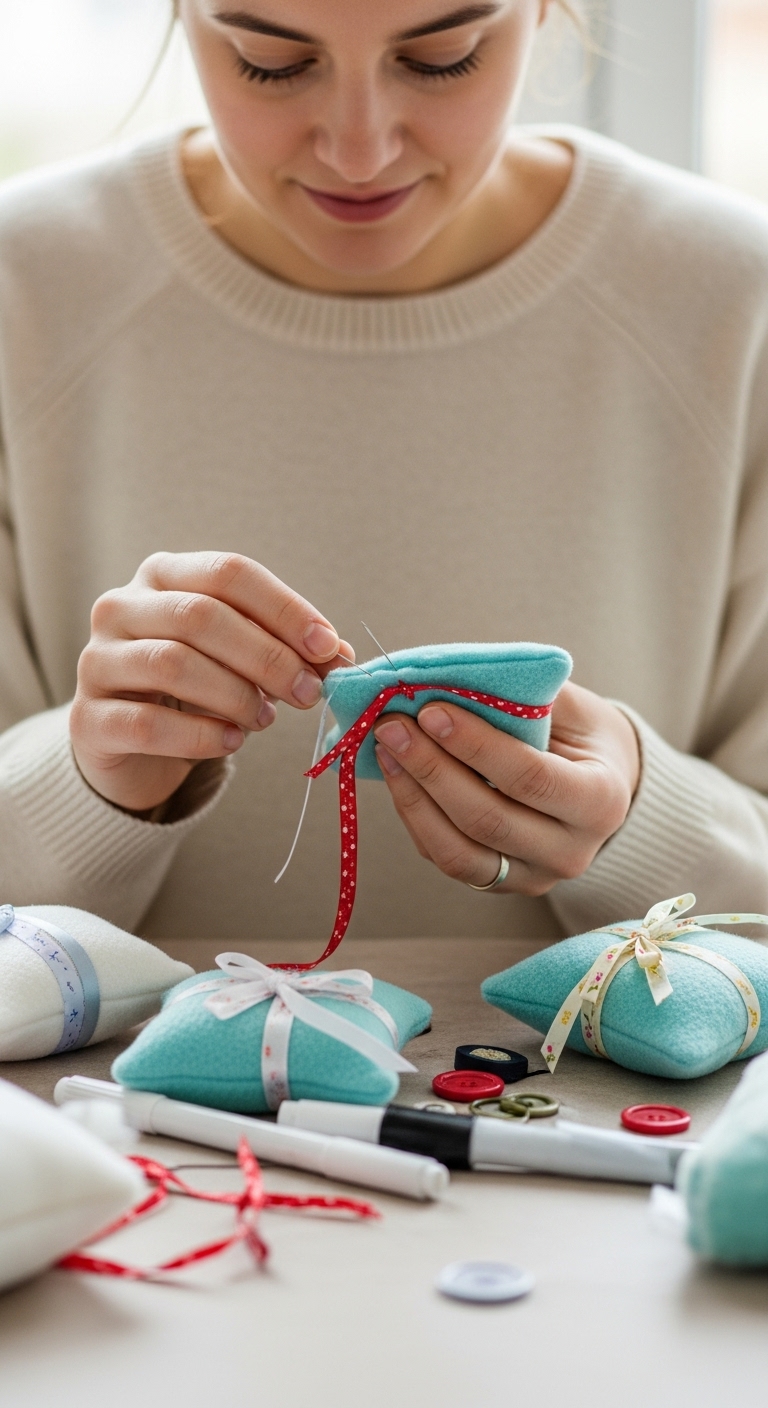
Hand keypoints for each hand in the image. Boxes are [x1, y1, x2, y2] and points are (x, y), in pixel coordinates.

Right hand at [71, 551, 352, 812]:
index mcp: (163, 574)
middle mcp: (121, 606)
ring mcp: (96, 660)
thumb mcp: (240, 657)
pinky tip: (231, 742)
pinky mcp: (87, 718)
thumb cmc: (193, 686)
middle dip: (267, 656)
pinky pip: (147, 724)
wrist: (128, 742)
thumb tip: (340, 657)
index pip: (228, 573)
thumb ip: (286, 649)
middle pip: (201, 616)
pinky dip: (201, 736)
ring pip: (172, 665)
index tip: (328, 646)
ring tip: (265, 719)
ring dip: (235, 695)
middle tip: (308, 692)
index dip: (284, 608)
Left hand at [372, 682, 639, 895]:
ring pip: (458, 852)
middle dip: (432, 770)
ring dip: (413, 797)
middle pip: (488, 820)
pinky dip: (415, 816)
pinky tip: (397, 775)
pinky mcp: (499, 884)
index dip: (476, 746)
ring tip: (385, 749)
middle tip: (392, 726)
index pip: (530, 778)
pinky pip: (446, 858)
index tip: (431, 711)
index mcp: (601, 801)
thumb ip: (521, 698)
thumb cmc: (581, 734)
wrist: (600, 783)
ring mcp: (533, 876)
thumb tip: (445, 682)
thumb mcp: (570, 706)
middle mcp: (570, 851)